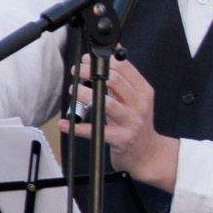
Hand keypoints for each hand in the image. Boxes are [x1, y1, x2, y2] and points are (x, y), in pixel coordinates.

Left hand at [60, 58, 177, 191]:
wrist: (147, 154)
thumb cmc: (137, 125)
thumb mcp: (137, 101)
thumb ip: (123, 84)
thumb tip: (104, 61)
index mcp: (144, 92)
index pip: (125, 68)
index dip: (104, 60)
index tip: (89, 59)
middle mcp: (139, 105)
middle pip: (115, 81)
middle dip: (91, 73)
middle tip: (77, 70)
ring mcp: (130, 122)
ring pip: (106, 103)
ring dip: (85, 94)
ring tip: (73, 90)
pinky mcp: (120, 139)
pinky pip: (96, 131)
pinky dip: (77, 127)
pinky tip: (65, 123)